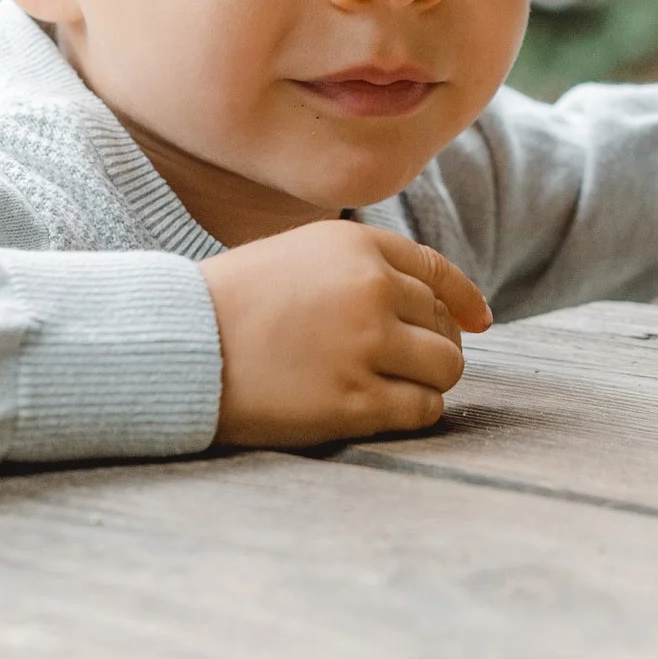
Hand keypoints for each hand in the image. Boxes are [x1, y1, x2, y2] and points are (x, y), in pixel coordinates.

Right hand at [199, 219, 492, 446]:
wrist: (180, 345)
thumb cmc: (234, 304)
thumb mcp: (300, 256)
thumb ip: (362, 268)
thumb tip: (435, 303)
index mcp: (357, 246)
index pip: (436, 271)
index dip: (463, 300)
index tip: (477, 322)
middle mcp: (370, 289)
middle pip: (443, 325)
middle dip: (432, 346)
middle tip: (400, 365)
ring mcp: (365, 346)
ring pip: (445, 368)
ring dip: (426, 381)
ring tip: (388, 387)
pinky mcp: (355, 401)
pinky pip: (422, 409)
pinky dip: (412, 412)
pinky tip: (381, 410)